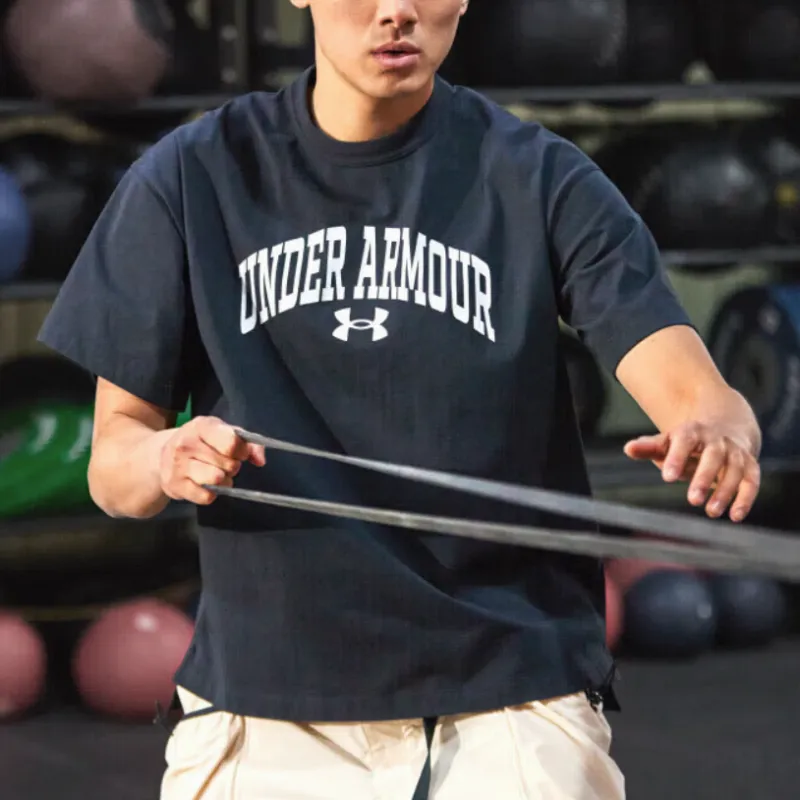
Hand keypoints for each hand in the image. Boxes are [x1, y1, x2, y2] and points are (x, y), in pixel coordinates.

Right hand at [158, 417, 265, 505]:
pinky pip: (206, 497)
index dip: (241, 451)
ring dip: (223, 481)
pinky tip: (203, 484)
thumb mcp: (223, 433)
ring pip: (217, 480)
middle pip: (228, 464)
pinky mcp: (175, 486)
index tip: (239, 452)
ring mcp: (178, 465)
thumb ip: (248, 443)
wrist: (161, 454)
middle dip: (232, 466)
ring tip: (216, 474)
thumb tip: (260, 461)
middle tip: (223, 463)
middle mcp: (186, 444)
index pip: (231, 443)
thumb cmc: (200, 442)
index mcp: (201, 426)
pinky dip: (210, 494)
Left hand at [624, 422, 760, 522]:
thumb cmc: (686, 444)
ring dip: (725, 492)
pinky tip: (734, 517)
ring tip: (710, 512)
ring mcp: (736, 453)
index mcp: (693, 431)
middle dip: (704, 478)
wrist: (724, 429)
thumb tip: (628, 448)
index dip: (677, 458)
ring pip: (735, 470)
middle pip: (713, 456)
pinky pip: (751, 482)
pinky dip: (745, 499)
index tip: (667, 478)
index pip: (685, 441)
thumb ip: (649, 448)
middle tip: (692, 500)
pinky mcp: (750, 466)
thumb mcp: (668, 443)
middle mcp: (718, 440)